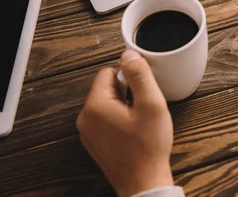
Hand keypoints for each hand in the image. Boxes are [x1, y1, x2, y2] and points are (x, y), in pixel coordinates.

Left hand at [77, 50, 173, 196]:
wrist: (143, 182)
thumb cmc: (147, 147)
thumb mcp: (151, 104)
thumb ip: (140, 75)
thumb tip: (129, 54)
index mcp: (95, 105)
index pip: (108, 71)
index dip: (130, 78)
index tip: (141, 94)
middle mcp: (85, 118)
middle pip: (107, 87)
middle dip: (127, 93)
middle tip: (142, 110)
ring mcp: (88, 132)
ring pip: (108, 103)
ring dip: (124, 107)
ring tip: (139, 123)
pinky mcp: (95, 142)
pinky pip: (106, 119)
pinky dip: (120, 121)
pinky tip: (134, 133)